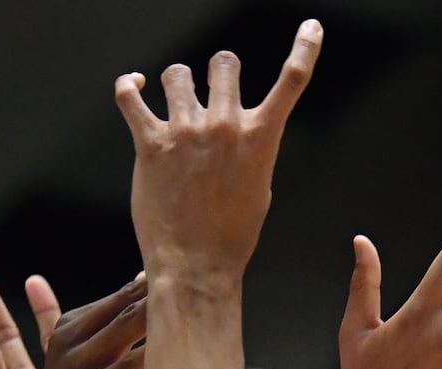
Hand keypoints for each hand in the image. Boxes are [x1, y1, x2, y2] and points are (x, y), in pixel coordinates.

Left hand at [114, 20, 322, 279]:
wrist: (196, 267)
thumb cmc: (231, 235)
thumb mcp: (259, 187)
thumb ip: (251, 148)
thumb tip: (238, 129)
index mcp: (260, 137)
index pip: (293, 80)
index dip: (305, 48)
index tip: (312, 27)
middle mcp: (224, 126)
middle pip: (223, 64)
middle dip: (219, 74)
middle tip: (212, 91)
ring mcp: (185, 132)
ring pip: (176, 75)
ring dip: (176, 85)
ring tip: (174, 104)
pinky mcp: (150, 143)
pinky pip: (130, 96)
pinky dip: (129, 86)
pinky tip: (133, 86)